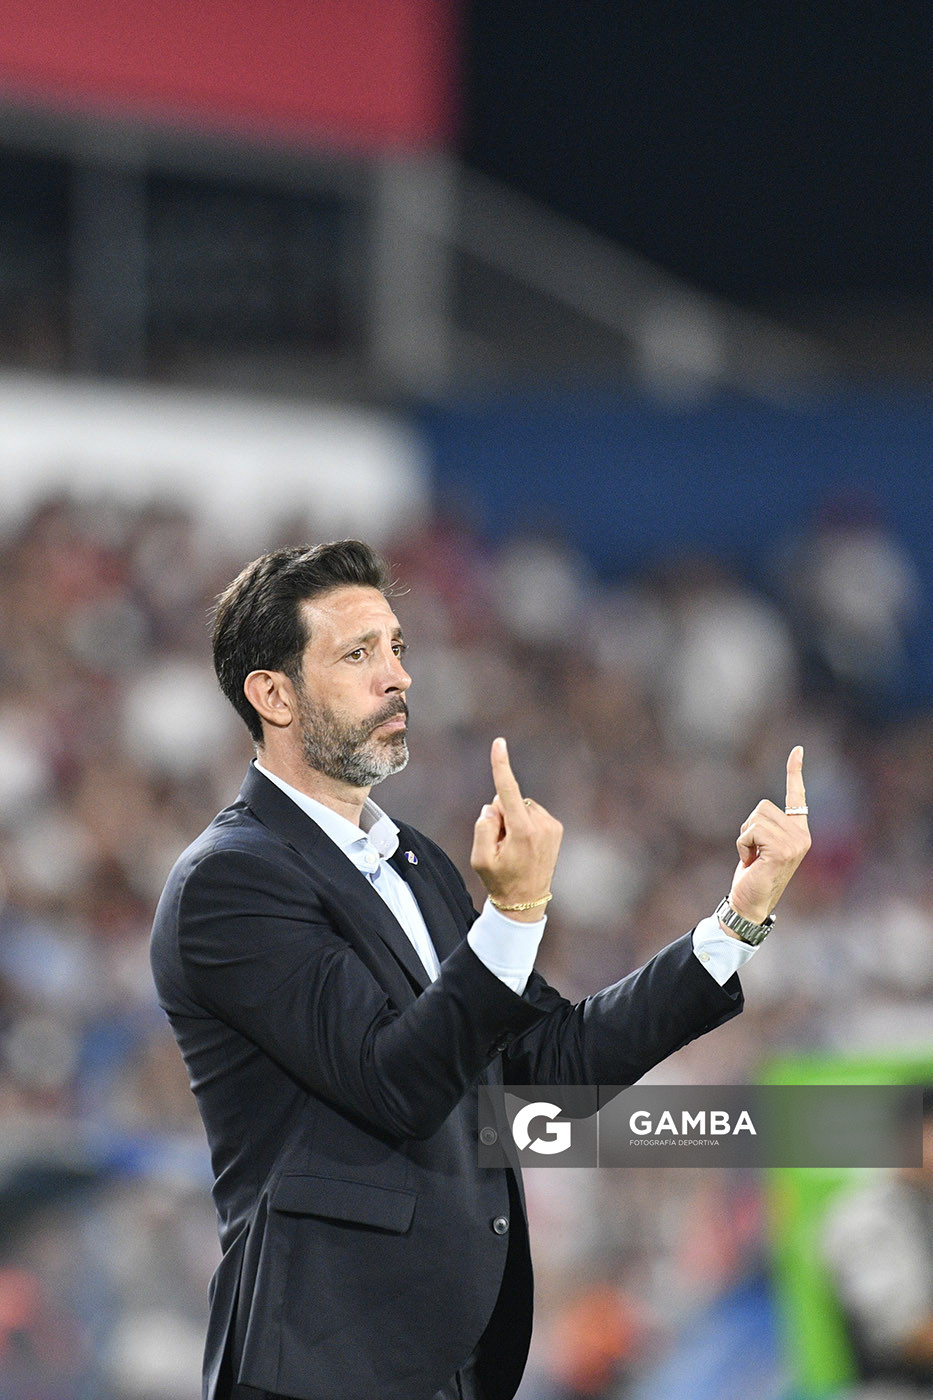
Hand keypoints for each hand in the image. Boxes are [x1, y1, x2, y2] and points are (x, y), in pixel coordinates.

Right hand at [471, 737, 562, 922]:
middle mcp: (540, 825)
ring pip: (522, 807)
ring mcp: (551, 826)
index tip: (499, 742)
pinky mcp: (556, 828)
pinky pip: (533, 814)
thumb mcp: (480, 858)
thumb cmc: (500, 880)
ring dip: (514, 820)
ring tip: (515, 848)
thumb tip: (494, 806)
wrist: (526, 901)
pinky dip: (526, 823)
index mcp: (521, 831)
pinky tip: (526, 845)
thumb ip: (483, 827)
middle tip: (501, 845)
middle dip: (501, 815)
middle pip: (510, 801)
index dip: (501, 765)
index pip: (507, 791)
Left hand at [726, 746, 810, 927]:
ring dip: (745, 838)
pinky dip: (743, 845)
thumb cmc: (754, 876)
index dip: (795, 772)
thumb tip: (760, 814)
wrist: (750, 904)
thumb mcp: (763, 847)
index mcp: (799, 832)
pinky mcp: (782, 850)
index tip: (797, 750)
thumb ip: (768, 830)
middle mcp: (802, 836)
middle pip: (762, 807)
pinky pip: (751, 831)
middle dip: (749, 828)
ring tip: (753, 859)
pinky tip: (752, 863)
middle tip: (754, 853)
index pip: (798, 796)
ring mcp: (794, 844)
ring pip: (755, 818)